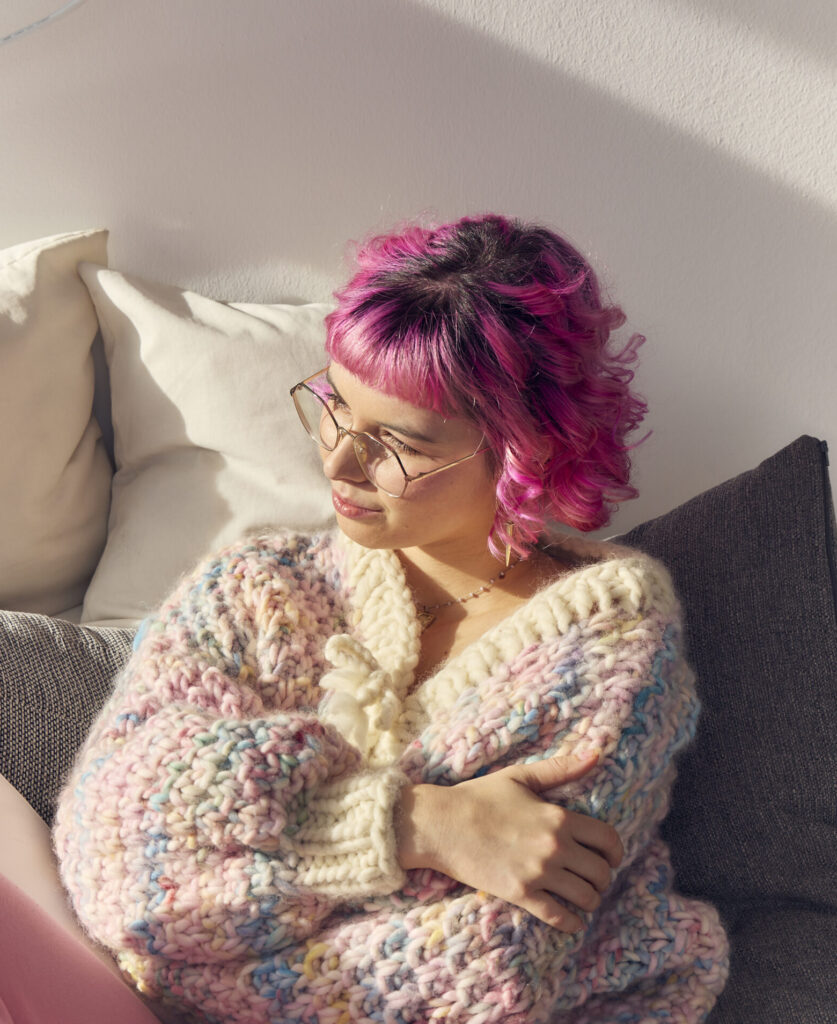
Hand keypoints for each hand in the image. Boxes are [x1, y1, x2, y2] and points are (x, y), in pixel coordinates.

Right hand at [396, 753, 622, 931]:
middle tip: (594, 877)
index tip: (612, 857)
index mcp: (559, 817)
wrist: (442, 824)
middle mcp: (554, 847)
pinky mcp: (520, 895)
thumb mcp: (521, 776)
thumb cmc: (480, 796)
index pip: (608, 840)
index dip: (616, 851)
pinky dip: (571, 923)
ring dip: (590, 899)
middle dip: (603, 877)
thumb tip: (595, 755)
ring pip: (585, 897)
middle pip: (600, 872)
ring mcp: (538, 874)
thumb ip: (560, 769)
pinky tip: (572, 921)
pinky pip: (558, 917)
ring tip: (583, 896)